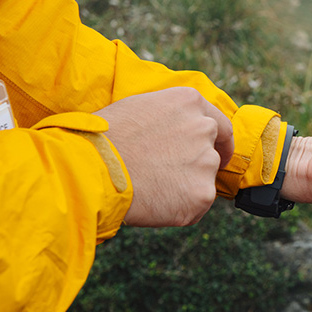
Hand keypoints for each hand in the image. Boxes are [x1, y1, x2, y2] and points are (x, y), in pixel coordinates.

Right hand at [95, 87, 233, 226]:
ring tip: (150, 187)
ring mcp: (206, 162)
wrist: (92, 169)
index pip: (219, 124)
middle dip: (196, 164)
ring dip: (184, 186)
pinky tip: (154, 203)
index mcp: (190, 102)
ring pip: (203, 180)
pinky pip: (196, 205)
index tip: (217, 152)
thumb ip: (169, 116)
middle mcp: (204, 128)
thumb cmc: (104, 138)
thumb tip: (176, 130)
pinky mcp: (202, 193)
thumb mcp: (139, 107)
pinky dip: (180, 209)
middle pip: (212, 152)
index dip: (219, 141)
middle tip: (170, 176)